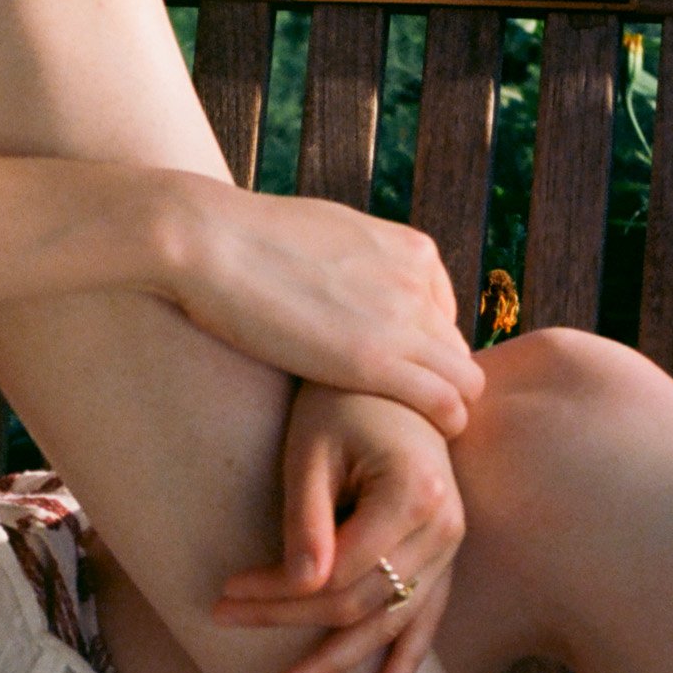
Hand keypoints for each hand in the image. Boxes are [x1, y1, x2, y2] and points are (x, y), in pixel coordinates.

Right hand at [161, 177, 481, 438]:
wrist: (210, 240)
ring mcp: (402, 319)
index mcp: (412, 250)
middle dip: (436, 379)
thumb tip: (342, 282)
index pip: (443, 314)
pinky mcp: (375, 360)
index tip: (390, 373)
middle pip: (454, 347)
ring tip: (417, 433)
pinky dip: (445, 423)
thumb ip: (354, 261)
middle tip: (400, 412)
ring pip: (462, 378)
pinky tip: (426, 438)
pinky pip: (444, 402)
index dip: (421, 349)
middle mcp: (418, 282)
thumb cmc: (244, 239)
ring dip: (448, 406)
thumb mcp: (327, 234)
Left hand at [212, 383, 464, 672]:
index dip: (279, 593)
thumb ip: (308, 520)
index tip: (225, 593)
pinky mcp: (446, 554)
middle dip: (291, 624)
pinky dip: (405, 656)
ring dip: (339, 661)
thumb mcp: (311, 451)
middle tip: (226, 627)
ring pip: (392, 620)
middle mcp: (444, 528)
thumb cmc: (343, 404)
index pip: (338, 571)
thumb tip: (301, 588)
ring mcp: (452, 546)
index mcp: (414, 496)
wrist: (396, 381)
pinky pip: (427, 615)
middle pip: (361, 601)